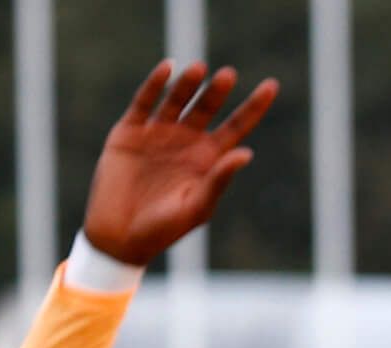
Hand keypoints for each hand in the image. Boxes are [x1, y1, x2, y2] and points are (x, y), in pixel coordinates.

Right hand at [80, 58, 279, 266]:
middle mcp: (185, 141)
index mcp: (207, 159)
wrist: (119, 237)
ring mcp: (157, 133)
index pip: (236, 126)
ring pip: (177, 99)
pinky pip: (144, 101)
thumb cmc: (163, 229)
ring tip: (200, 69)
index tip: (272, 86)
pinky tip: (167, 68)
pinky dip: (155, 85)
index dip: (254, 107)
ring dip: (188, 84)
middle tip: (229, 76)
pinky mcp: (130, 131)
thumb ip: (219, 180)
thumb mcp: (196, 207)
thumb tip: (245, 153)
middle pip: (207, 107)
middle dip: (218, 92)